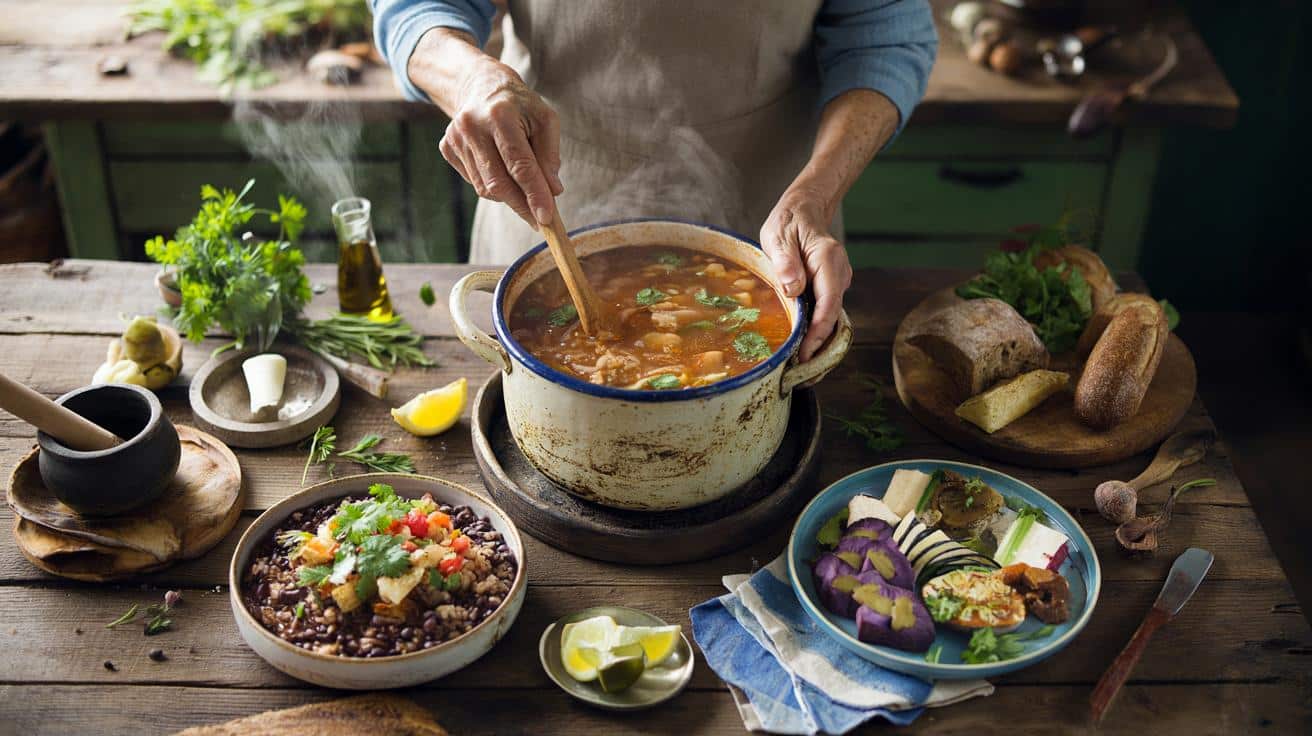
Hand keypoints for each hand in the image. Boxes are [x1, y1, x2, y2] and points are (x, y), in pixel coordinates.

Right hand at [439, 59, 562, 225]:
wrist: (481, 85)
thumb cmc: (520, 105)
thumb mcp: (545, 120)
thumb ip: (550, 156)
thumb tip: (553, 191)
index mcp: (500, 115)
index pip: (519, 164)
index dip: (534, 194)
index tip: (547, 218)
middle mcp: (472, 126)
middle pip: (498, 183)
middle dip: (522, 205)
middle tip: (540, 219)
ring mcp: (455, 138)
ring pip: (485, 188)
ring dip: (509, 195)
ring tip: (524, 186)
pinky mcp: (447, 148)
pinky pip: (474, 182)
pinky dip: (493, 185)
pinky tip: (500, 167)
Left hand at [760, 188, 852, 361]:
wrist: (804, 210)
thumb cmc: (789, 221)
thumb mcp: (779, 235)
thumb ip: (785, 261)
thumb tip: (793, 289)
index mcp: (828, 259)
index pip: (829, 302)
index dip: (818, 332)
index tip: (805, 354)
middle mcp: (839, 274)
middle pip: (834, 317)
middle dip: (821, 348)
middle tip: (802, 374)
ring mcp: (838, 283)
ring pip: (833, 319)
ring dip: (820, 345)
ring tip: (801, 371)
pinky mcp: (831, 289)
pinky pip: (827, 314)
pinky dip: (817, 333)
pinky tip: (803, 352)